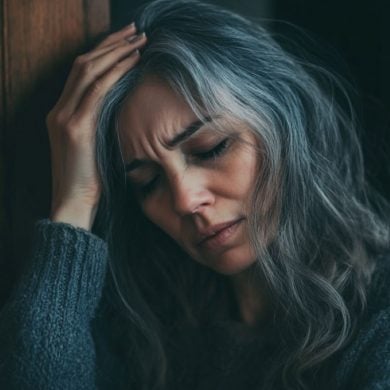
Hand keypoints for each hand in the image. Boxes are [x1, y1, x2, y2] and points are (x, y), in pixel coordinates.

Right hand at [46, 23, 146, 229]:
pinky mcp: (75, 128)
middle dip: (110, 44)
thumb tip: (123, 109)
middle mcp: (59, 110)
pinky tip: (132, 62)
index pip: (81, 72)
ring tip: (137, 40)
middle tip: (133, 30)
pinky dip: (115, 73)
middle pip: (83, 64)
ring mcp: (65, 117)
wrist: (73, 204)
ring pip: (88, 71)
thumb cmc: (88, 180)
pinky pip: (96, 91)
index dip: (103, 53)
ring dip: (115, 52)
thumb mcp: (93, 147)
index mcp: (62, 114)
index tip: (124, 42)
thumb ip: (99, 125)